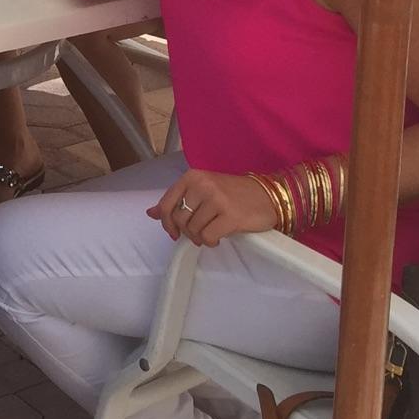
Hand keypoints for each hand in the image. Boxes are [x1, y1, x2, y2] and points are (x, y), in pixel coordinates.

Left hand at [148, 169, 279, 247]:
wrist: (268, 195)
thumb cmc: (233, 193)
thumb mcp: (202, 190)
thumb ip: (177, 200)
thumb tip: (150, 213)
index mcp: (192, 176)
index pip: (167, 203)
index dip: (166, 222)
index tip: (173, 232)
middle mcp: (202, 185)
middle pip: (180, 219)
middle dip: (187, 231)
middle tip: (200, 232)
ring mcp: (216, 199)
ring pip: (193, 229)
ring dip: (200, 237)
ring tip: (212, 232)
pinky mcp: (230, 215)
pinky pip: (208, 237)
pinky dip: (211, 241)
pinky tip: (220, 237)